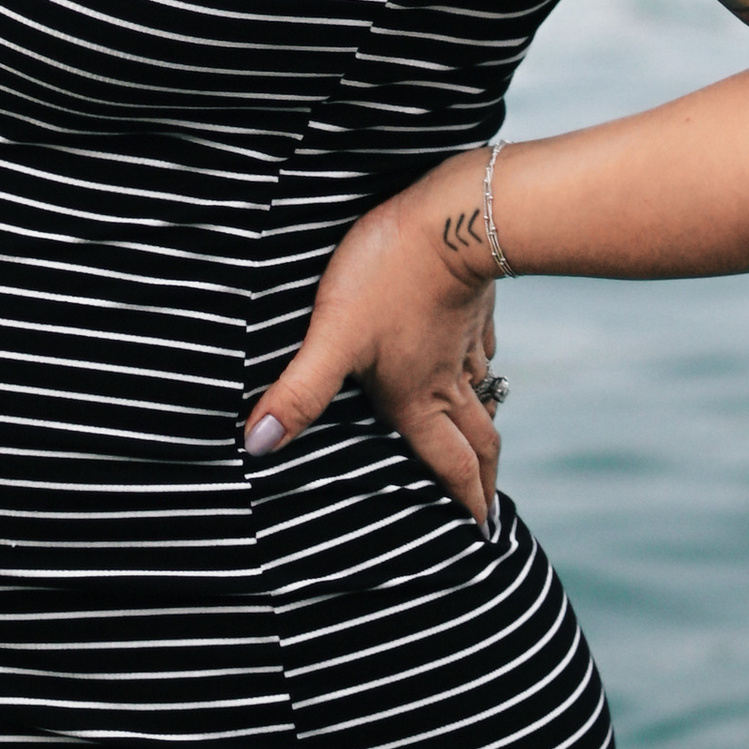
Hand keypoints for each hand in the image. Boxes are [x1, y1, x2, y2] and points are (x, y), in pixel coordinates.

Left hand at [242, 160, 503, 523]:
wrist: (454, 214)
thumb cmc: (390, 274)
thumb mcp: (335, 335)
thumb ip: (299, 390)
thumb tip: (257, 444)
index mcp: (418, 397)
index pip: (448, 462)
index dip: (465, 500)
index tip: (483, 534)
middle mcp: (447, 378)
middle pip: (478, 440)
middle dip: (485, 479)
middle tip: (491, 511)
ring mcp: (464, 339)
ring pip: (484, 392)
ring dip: (484, 424)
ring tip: (483, 444)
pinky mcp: (472, 302)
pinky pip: (483, 345)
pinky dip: (483, 366)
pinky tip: (477, 359)